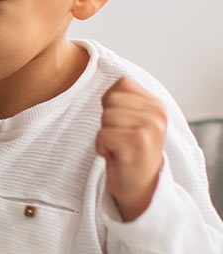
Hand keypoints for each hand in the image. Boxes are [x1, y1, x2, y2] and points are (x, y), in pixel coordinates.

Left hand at [96, 76, 166, 221]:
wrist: (139, 187)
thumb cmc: (127, 150)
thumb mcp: (132, 120)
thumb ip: (124, 99)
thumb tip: (95, 66)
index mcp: (156, 104)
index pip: (122, 83)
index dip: (111, 102)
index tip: (121, 122)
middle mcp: (158, 114)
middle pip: (110, 100)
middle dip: (107, 121)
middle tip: (119, 139)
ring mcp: (150, 128)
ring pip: (106, 117)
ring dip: (104, 135)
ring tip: (118, 148)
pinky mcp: (137, 144)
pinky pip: (102, 135)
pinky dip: (102, 148)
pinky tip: (116, 157)